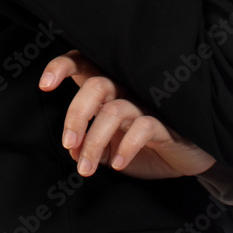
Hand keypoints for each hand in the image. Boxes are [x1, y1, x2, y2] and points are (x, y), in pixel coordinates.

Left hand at [38, 49, 215, 179]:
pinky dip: (126, 146)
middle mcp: (126, 88)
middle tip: (69, 144)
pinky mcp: (165, 122)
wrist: (186, 155)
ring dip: (95, 141)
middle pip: (96, 86)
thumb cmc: (142, 144)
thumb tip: (72, 148)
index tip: (45, 85)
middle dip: (77, 115)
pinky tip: (118, 163)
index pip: (83, 64)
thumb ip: (88, 144)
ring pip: (114, 110)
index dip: (62, 67)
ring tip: (86, 167)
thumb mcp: (108, 146)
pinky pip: (143, 127)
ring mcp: (145, 103)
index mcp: (108, 87)